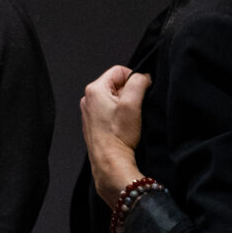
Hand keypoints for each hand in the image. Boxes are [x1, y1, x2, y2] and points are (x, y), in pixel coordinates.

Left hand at [81, 65, 151, 206]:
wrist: (109, 161)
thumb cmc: (118, 135)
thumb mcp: (133, 103)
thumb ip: (139, 82)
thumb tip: (143, 76)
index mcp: (94, 89)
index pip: (120, 70)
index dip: (134, 80)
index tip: (139, 94)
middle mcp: (88, 99)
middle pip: (116, 85)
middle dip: (129, 94)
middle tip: (134, 110)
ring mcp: (89, 112)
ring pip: (114, 99)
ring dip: (125, 106)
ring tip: (128, 120)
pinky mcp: (93, 123)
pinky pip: (109, 112)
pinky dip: (118, 117)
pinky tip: (122, 127)